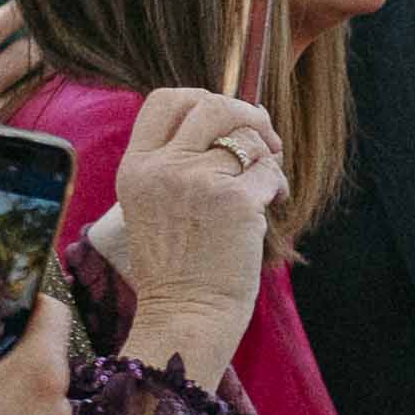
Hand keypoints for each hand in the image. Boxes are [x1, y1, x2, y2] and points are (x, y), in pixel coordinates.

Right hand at [100, 80, 280, 375]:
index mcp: (136, 166)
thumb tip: (233, 121)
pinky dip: (278, 185)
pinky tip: (273, 203)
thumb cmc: (177, 268)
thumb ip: (175, 163)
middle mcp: (163, 168)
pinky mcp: (236, 201)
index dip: (203, 99)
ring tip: (267, 179)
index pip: (166, 99)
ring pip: (248, 138)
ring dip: (267, 153)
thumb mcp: (153, 205)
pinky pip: (269, 172)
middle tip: (262, 139)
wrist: (184, 316)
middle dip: (245, 114)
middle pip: (212, 105)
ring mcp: (198, 181)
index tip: (223, 120)